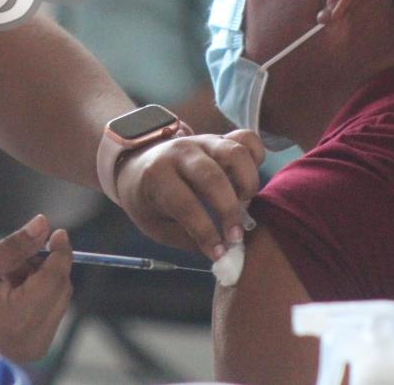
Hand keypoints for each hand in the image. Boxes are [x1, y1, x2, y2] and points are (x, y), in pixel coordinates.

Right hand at [0, 214, 72, 361]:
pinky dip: (37, 297)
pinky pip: (48, 314)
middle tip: (17, 258)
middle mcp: (34, 338)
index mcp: (20, 319)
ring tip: (7, 279)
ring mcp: (37, 347)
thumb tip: (42, 225)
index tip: (57, 234)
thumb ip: (14, 247)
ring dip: (41, 281)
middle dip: (46, 267)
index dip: (61, 252)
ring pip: (57, 300)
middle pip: (60, 289)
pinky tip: (11, 294)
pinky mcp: (35, 348)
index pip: (56, 278)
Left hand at [114, 129, 264, 260]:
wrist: (137, 165)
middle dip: (228, 210)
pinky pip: (246, 138)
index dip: (204, 231)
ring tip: (245, 205)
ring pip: (235, 151)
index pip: (184, 203)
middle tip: (236, 236)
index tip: (218, 253)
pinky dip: (257, 156)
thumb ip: (188, 239)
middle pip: (212, 176)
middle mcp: (180, 152)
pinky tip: (248, 180)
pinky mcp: (219, 138)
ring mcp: (202, 141)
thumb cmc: (148, 201)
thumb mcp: (156, 226)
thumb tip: (225, 255)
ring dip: (247, 183)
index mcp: (157, 175)